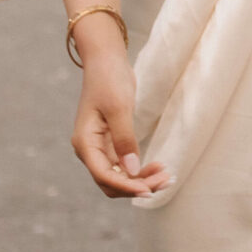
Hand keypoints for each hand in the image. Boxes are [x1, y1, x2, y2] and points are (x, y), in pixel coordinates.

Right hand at [68, 28, 169, 198]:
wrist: (107, 61)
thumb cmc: (110, 80)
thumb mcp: (119, 108)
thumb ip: (124, 140)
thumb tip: (132, 170)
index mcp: (84, 143)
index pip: (104, 176)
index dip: (126, 186)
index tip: (149, 190)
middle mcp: (89, 150)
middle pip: (110, 181)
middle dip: (137, 185)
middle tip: (166, 180)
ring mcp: (99, 147)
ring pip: (118, 175)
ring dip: (141, 180)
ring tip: (166, 176)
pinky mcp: (110, 142)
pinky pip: (124, 164)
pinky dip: (140, 169)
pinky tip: (158, 166)